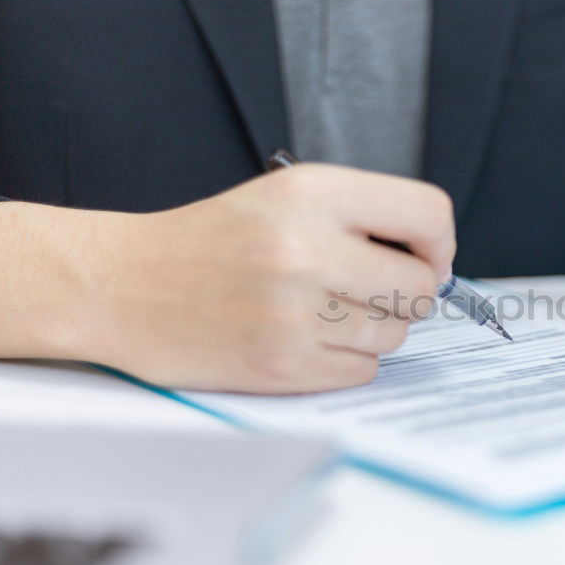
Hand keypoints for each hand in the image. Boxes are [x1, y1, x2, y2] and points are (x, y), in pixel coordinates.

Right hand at [22, 164, 454, 392]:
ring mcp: (296, 313)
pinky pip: (364, 370)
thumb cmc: (211, 241)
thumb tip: (436, 261)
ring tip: (324, 312)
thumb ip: (361, 216)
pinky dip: (346, 360)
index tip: (428, 257)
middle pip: (421, 287)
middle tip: (368, 289)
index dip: (440, 243)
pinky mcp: (284, 365)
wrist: (123, 287)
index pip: (429, 214)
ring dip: (374, 329)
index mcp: (312, 193)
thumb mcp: (284, 196)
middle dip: (406, 292)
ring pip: (397, 334)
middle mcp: (307, 249)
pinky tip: (306, 340)